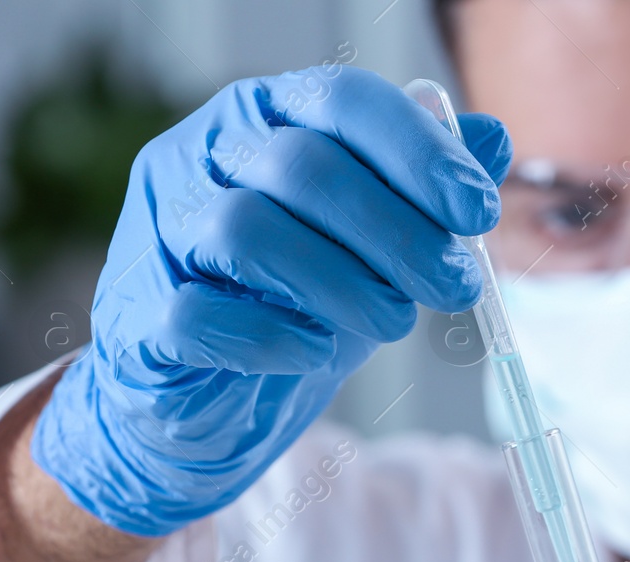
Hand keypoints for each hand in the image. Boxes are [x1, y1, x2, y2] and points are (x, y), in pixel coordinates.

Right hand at [32, 66, 509, 535]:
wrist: (204, 394)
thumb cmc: (291, 301)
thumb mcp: (371, 242)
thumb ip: (422, 190)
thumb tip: (492, 140)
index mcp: (263, 119)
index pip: (341, 99)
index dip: (420, 153)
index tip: (479, 211)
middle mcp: (199, 156)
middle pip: (304, 168)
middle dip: (399, 233)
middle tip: (453, 286)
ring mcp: (157, 232)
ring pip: (249, 232)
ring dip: (343, 285)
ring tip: (391, 322)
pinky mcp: (136, 314)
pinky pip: (198, 316)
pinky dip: (271, 338)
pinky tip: (314, 352)